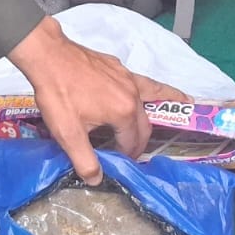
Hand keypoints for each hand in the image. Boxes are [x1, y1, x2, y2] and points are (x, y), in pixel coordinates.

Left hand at [7, 17, 184, 183]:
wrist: (48, 55)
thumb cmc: (58, 94)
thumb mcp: (67, 134)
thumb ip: (84, 160)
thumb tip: (96, 179)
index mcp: (124, 112)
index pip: (133, 141)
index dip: (127, 155)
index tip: (120, 162)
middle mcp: (132, 93)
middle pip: (145, 122)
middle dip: (142, 139)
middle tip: (134, 151)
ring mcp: (126, 76)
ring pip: (154, 93)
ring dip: (169, 101)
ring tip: (186, 103)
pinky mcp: (117, 66)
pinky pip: (140, 81)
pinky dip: (151, 88)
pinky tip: (142, 92)